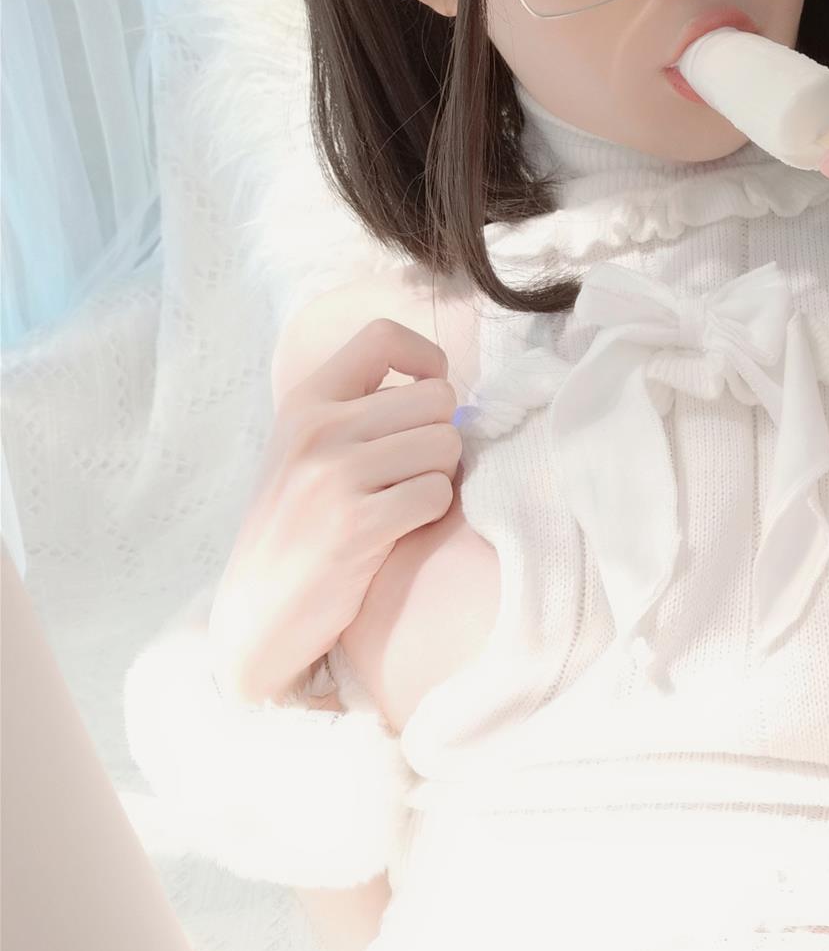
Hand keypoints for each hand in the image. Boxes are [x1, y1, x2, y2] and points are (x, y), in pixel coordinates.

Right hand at [209, 319, 463, 702]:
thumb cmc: (298, 530)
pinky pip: (438, 493)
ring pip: (446, 444)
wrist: (260, 614)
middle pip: (436, 397)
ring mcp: (334, 474)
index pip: (383, 336)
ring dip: (439, 477)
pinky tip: (397, 530)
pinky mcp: (358, 523)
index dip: (427, 359)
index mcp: (305, 401)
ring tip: (400, 503)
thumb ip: (359, 412)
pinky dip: (430, 513)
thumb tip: (443, 386)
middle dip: (440, 435)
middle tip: (412, 472)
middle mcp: (317, 427)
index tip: (427, 394)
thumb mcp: (307, 452)